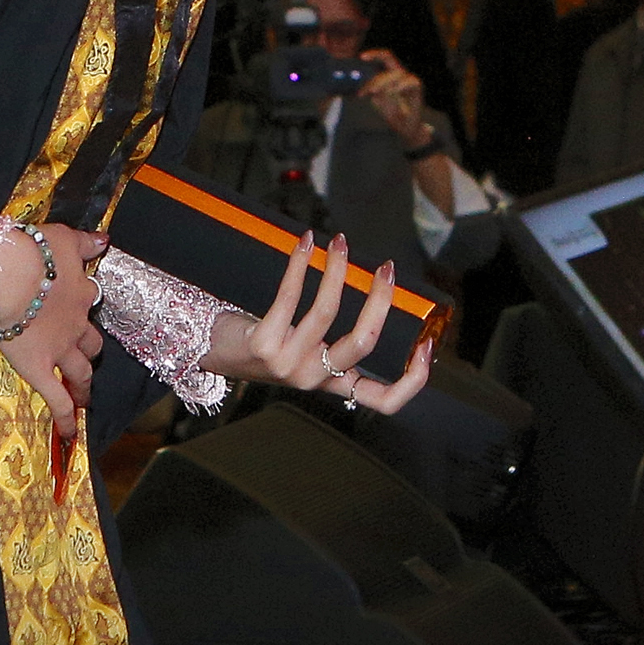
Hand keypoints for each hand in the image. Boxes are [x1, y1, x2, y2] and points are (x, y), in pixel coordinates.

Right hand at [0, 222, 106, 435]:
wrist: (10, 275)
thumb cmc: (31, 252)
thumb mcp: (63, 237)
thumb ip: (85, 241)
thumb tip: (103, 240)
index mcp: (79, 291)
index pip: (88, 298)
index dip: (84, 302)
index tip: (80, 303)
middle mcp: (76, 324)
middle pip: (92, 342)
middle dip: (91, 350)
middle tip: (87, 357)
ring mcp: (59, 350)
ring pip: (80, 372)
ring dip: (84, 385)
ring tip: (85, 397)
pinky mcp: (40, 370)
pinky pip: (58, 399)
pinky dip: (65, 418)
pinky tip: (68, 434)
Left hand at [209, 233, 434, 413]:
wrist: (215, 353)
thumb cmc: (269, 345)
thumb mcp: (308, 352)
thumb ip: (337, 342)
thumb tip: (376, 293)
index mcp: (333, 384)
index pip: (384, 400)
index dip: (413, 380)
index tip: (428, 345)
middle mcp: (313, 379)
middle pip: (363, 344)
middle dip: (380, 301)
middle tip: (386, 269)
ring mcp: (287, 364)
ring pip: (326, 314)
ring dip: (337, 271)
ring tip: (340, 243)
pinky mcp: (262, 344)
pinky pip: (289, 298)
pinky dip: (301, 265)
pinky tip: (306, 244)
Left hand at [357, 49, 431, 150]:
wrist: (406, 126)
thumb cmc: (392, 112)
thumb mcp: (378, 100)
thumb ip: (374, 89)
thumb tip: (372, 86)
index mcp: (389, 73)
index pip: (383, 58)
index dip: (373, 54)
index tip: (361, 57)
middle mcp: (399, 73)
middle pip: (389, 59)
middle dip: (378, 71)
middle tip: (370, 90)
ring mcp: (408, 79)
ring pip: (396, 73)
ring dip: (383, 83)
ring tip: (375, 94)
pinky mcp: (417, 86)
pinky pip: (410, 81)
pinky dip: (401, 86)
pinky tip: (394, 91)